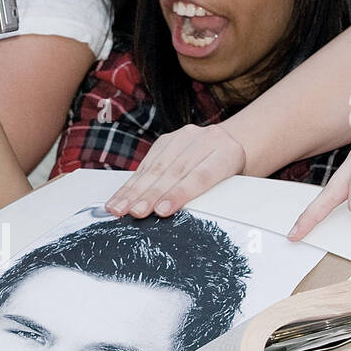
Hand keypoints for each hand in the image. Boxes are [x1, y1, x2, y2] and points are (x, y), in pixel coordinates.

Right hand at [105, 123, 245, 217]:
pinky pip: (146, 163)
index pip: (200, 175)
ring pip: (156, 166)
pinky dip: (131, 183)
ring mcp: (185, 137)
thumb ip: (209, 197)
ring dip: (134, 190)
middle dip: (150, 194)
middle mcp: (206, 139)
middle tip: (135, 212)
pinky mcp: (167, 140)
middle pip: (174, 171)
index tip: (161, 210)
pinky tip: (120, 197)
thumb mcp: (230, 186)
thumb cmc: (229, 175)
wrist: (230, 145)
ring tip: (120, 208)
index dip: (179, 193)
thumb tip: (175, 214)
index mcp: (228, 153)